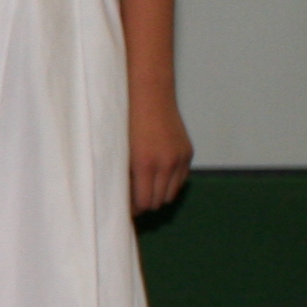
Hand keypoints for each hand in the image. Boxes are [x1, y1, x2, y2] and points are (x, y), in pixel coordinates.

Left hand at [129, 87, 193, 215]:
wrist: (149, 95)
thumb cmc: (125, 120)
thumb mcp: (118, 149)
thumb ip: (122, 173)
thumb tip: (121, 197)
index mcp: (144, 164)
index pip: (144, 202)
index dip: (133, 210)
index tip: (123, 211)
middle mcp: (166, 164)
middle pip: (159, 201)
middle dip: (145, 205)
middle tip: (132, 204)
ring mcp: (180, 159)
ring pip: (172, 193)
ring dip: (158, 196)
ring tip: (144, 192)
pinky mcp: (187, 153)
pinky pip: (181, 180)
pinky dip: (170, 184)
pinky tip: (157, 180)